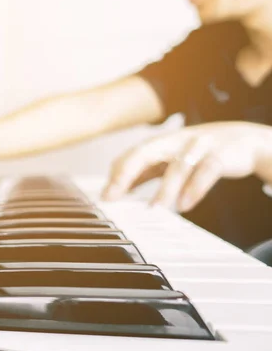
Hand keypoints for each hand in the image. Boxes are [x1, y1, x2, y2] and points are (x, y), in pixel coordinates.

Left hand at [102, 121, 271, 211]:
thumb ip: (145, 172)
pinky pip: (207, 170)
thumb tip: (116, 189)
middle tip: (114, 195)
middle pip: (146, 152)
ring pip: (178, 165)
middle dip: (127, 172)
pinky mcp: (221, 155)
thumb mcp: (169, 160)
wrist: (245, 140)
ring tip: (154, 209)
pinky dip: (195, 187)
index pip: (132, 155)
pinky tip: (185, 204)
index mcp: (161, 143)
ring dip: (164, 189)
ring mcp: (198, 146)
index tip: (105, 195)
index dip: (117, 173)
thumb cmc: (201, 152)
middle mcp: (176, 141)